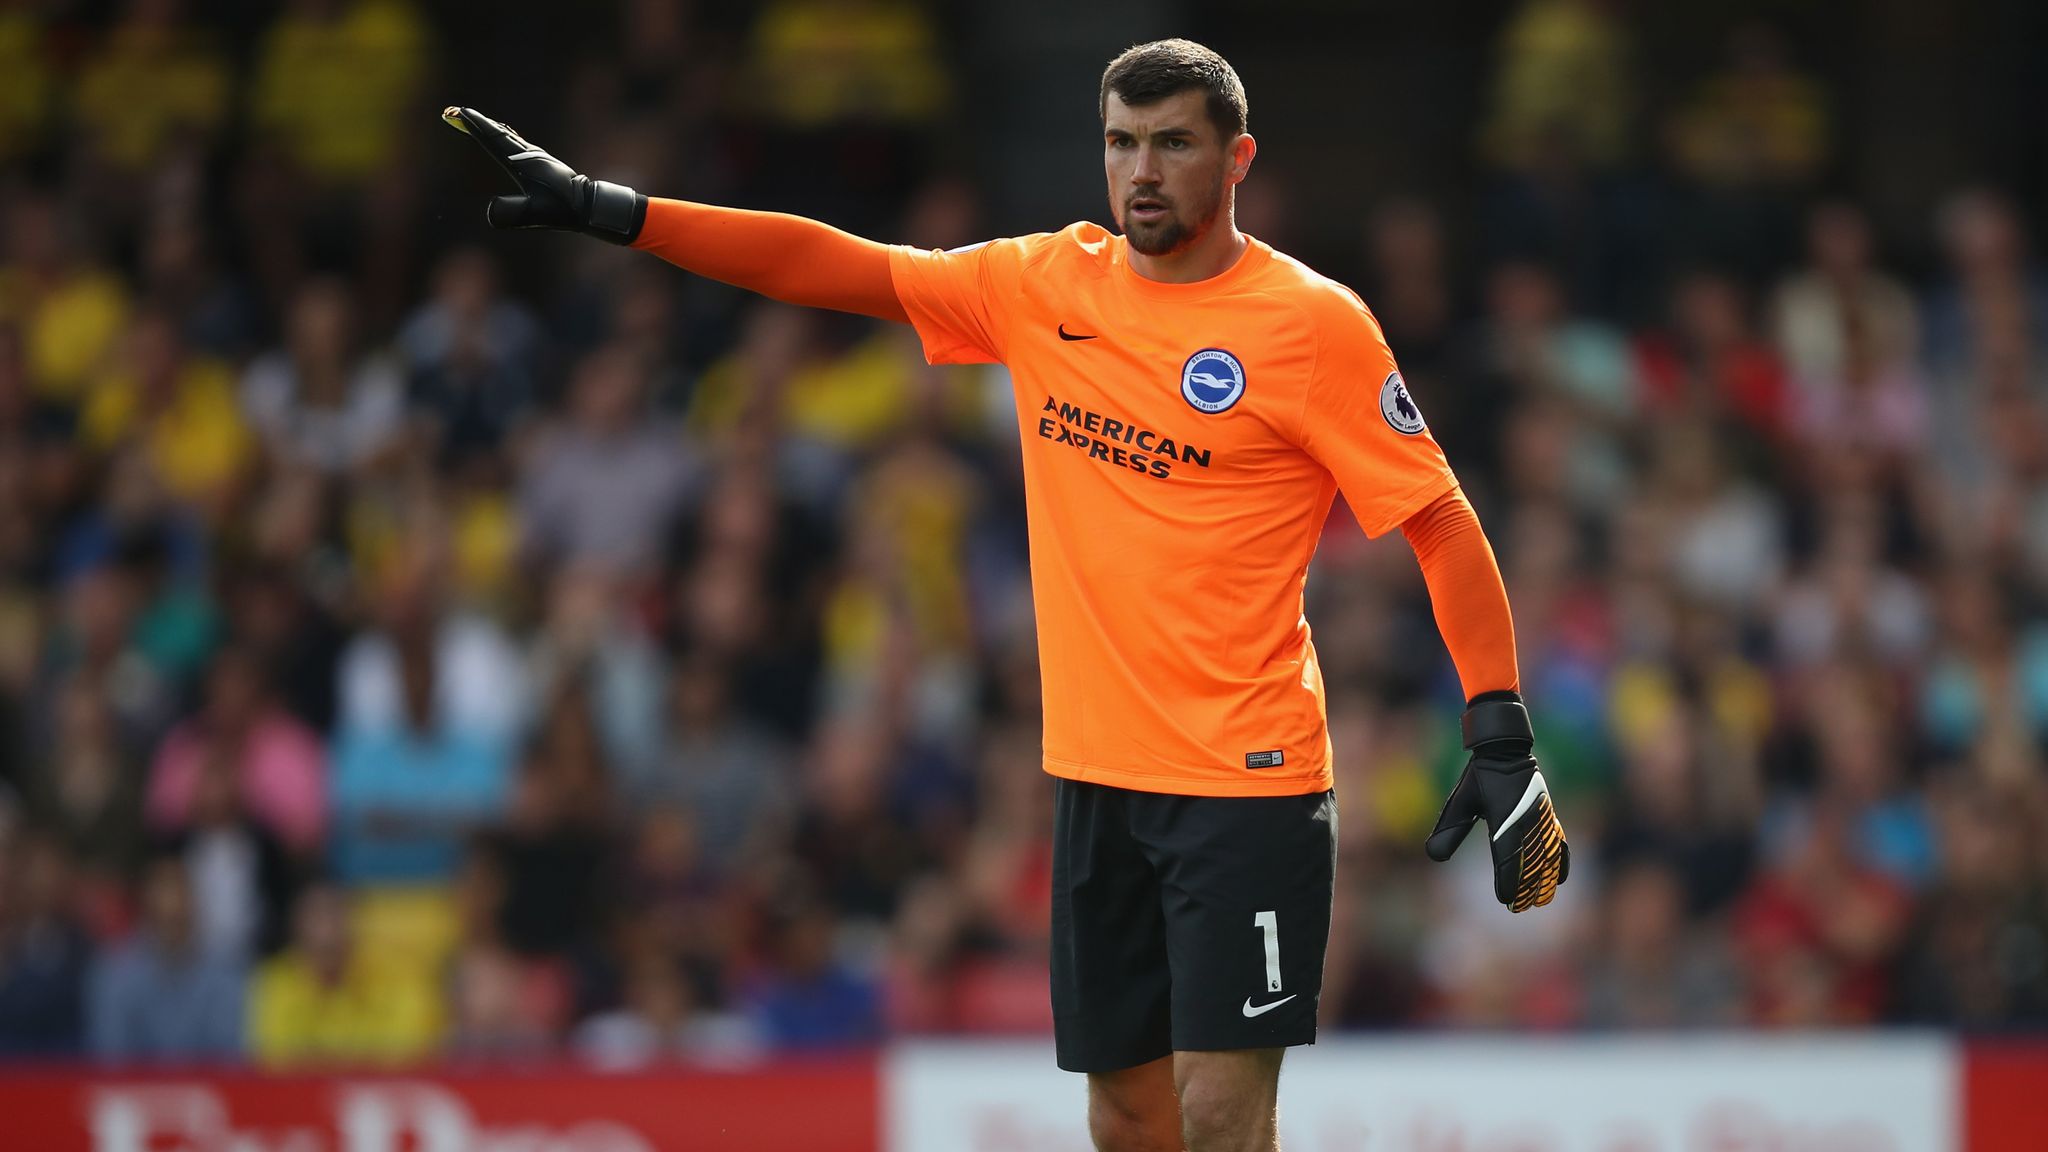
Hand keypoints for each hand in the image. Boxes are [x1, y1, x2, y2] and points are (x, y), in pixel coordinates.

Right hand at [441, 106, 646, 243]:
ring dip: (486, 126)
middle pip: (497, 131)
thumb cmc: (562, 211)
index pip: (493, 139)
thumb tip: (490, 212)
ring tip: (468, 119)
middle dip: (474, 121)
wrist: (588, 204)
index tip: (455, 113)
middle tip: (451, 111)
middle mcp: (528, 153)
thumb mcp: (535, 215)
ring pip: (506, 134)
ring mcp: (535, 155)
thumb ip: (512, 214)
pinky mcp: (540, 160)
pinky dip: (500, 133)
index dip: (474, 126)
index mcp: (523, 162)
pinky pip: (515, 141)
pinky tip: (501, 133)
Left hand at [1425, 690, 1569, 911]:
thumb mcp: (1460, 802)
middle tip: (1517, 907)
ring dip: (1544, 881)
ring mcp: (1542, 820)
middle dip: (1526, 888)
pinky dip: (1560, 862)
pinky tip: (1559, 879)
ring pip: (1548, 857)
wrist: (1507, 750)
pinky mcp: (1549, 817)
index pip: (1509, 858)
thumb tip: (1433, 856)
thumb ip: (1449, 829)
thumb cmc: (1480, 777)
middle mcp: (1528, 822)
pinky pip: (1559, 843)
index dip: (1508, 882)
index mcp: (1505, 819)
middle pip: (1531, 863)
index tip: (1505, 900)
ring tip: (1539, 901)